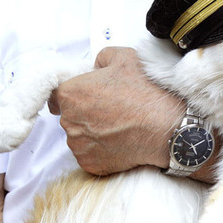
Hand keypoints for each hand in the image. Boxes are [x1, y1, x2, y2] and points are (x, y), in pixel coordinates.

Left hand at [49, 47, 183, 175]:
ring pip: (79, 137)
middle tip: (112, 109)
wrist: (165, 129)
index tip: (91, 96)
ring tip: (119, 126)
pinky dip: (101, 150)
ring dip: (93, 133)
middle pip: (70, 116)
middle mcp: (68, 122)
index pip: (58, 94)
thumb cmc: (145, 94)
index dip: (76, 93)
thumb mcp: (125, 57)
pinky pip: (90, 155)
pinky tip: (120, 141)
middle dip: (86, 113)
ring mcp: (78, 146)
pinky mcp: (90, 165)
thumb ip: (103, 57)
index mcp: (70, 94)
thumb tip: (97, 66)